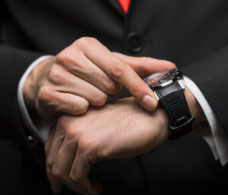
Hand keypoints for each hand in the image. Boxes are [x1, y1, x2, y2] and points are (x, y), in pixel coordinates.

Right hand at [23, 37, 175, 116]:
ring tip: (90, 94)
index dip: (138, 88)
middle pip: (108, 86)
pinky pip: (80, 108)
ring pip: (95, 99)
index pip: (120, 69)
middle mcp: (70, 56)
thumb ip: (141, 67)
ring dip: (98, 101)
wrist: (52, 79)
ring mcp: (56, 75)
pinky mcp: (48, 93)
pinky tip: (78, 101)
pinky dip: (84, 108)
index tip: (152, 102)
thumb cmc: (88, 71)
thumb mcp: (113, 64)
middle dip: (111, 92)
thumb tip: (171, 68)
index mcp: (87, 46)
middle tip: (103, 88)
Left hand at [45, 97, 168, 194]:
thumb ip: (82, 136)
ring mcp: (77, 133)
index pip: (50, 146)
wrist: (152, 117)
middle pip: (52, 160)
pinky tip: (96, 188)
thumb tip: (70, 160)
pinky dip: (85, 188)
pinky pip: (77, 177)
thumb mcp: (99, 125)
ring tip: (91, 189)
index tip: (60, 179)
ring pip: (62, 171)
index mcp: (71, 115)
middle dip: (61, 180)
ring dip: (76, 187)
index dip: (53, 167)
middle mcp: (69, 122)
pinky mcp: (89, 146)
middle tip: (75, 189)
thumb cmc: (132, 121)